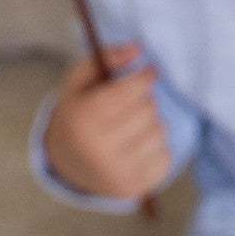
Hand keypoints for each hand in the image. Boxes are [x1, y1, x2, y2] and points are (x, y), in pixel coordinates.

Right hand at [42, 44, 170, 200]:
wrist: (68, 164)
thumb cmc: (78, 115)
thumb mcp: (79, 82)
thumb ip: (105, 59)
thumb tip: (138, 48)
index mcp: (84, 119)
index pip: (129, 92)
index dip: (146, 78)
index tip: (149, 73)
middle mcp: (100, 149)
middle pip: (148, 110)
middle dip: (146, 101)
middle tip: (135, 103)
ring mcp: (118, 172)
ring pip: (160, 132)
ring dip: (154, 123)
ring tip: (137, 125)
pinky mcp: (134, 188)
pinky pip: (166, 157)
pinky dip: (158, 147)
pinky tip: (142, 145)